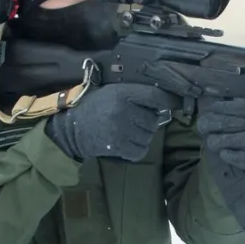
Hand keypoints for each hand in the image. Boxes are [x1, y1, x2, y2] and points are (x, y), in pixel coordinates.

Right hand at [44, 83, 173, 161]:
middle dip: (148, 122)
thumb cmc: (95, 108)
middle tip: (135, 122)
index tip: (172, 105)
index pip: (155, 96)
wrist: (72, 129)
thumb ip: (135, 95)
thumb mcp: (113, 92)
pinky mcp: (118, 146)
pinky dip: (136, 150)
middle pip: (153, 119)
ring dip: (142, 137)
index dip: (167, 101)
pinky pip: (140, 151)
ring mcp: (120, 129)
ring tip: (127, 133)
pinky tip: (125, 144)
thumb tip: (164, 104)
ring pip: (148, 136)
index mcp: (122, 93)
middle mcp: (122, 109)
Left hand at [195, 95, 244, 171]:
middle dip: (217, 124)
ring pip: (244, 140)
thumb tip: (210, 97)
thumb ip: (232, 104)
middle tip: (202, 126)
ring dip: (223, 140)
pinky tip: (223, 154)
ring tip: (211, 141)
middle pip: (241, 122)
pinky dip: (235, 157)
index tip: (210, 109)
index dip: (225, 107)